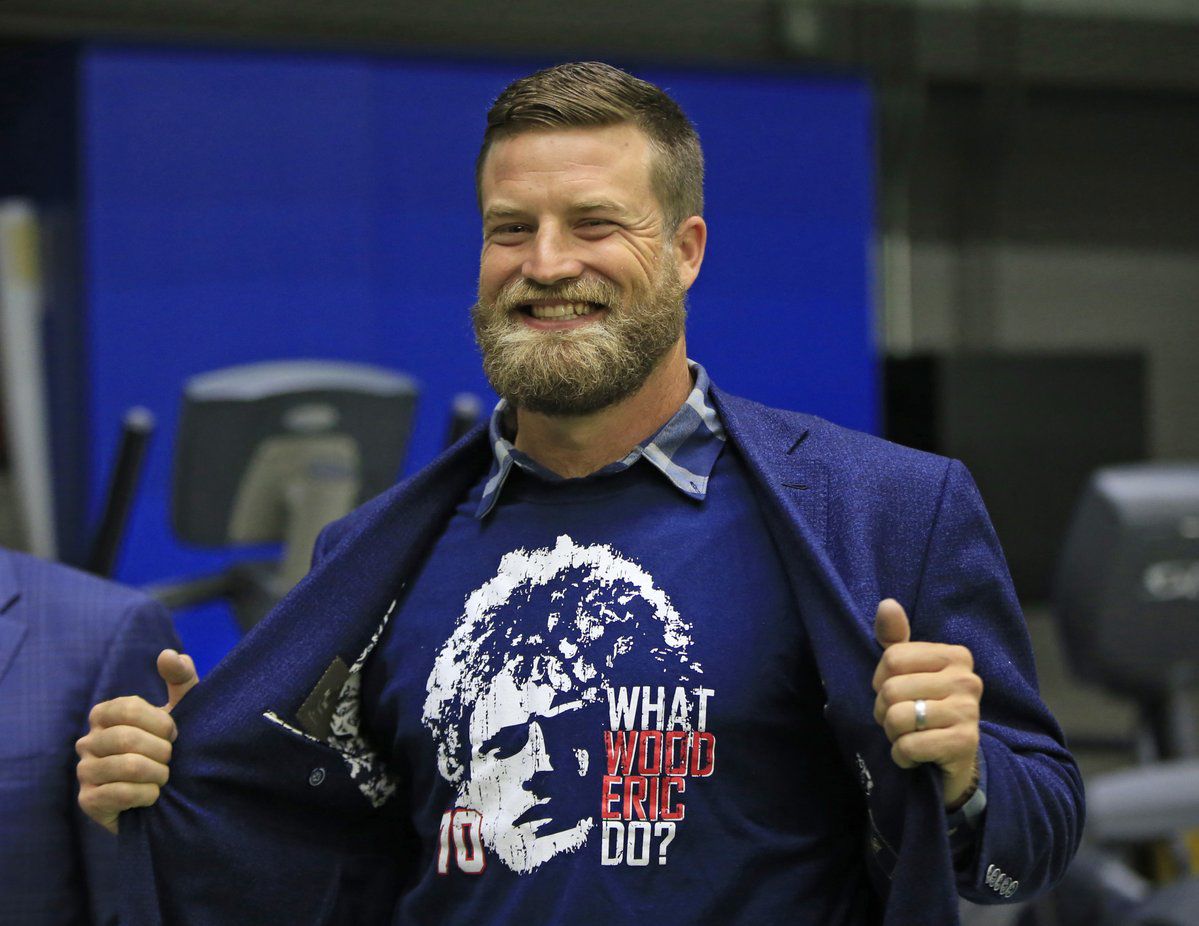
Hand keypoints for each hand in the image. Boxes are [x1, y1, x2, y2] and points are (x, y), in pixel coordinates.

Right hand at [77, 649, 198, 833]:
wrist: (170, 793)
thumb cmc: (173, 743)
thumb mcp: (184, 708)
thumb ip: (181, 678)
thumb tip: (168, 654)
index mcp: (105, 714)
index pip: (128, 708)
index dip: (160, 723)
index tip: (174, 733)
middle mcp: (88, 740)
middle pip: (126, 738)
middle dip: (161, 751)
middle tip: (171, 760)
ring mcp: (84, 771)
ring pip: (125, 767)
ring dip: (157, 774)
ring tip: (164, 777)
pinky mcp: (87, 801)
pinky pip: (118, 794)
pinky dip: (147, 794)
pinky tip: (153, 795)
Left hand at [871, 599, 981, 808]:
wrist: (955, 757)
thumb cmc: (926, 705)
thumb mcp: (909, 670)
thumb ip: (895, 638)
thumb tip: (887, 604)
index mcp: (955, 655)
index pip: (892, 658)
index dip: (880, 680)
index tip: (894, 692)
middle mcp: (967, 679)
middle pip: (891, 689)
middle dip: (883, 712)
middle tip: (899, 720)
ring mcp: (969, 712)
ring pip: (898, 718)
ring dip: (892, 734)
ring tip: (907, 735)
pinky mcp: (965, 743)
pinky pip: (910, 746)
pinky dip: (902, 755)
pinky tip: (915, 755)